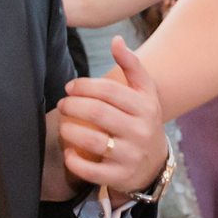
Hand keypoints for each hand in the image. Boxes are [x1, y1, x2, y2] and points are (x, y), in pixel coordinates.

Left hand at [57, 37, 171, 194]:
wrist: (154, 164)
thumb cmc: (142, 120)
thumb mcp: (144, 93)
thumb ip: (131, 65)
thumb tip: (116, 39)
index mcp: (145, 107)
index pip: (109, 91)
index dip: (84, 86)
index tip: (69, 87)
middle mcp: (140, 131)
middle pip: (97, 113)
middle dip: (72, 105)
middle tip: (62, 104)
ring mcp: (130, 156)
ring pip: (91, 140)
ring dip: (69, 130)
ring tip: (63, 125)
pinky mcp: (120, 177)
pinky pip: (90, 170)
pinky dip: (74, 160)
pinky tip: (69, 151)